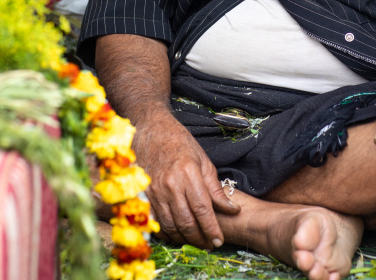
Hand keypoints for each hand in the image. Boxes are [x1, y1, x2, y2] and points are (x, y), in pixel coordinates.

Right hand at [133, 109, 239, 248]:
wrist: (151, 129)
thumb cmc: (180, 143)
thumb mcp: (203, 160)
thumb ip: (215, 188)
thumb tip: (232, 209)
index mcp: (188, 173)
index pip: (203, 209)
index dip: (212, 229)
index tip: (219, 240)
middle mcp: (170, 184)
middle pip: (186, 222)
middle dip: (200, 238)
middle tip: (209, 245)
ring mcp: (154, 190)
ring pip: (170, 225)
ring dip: (184, 238)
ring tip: (195, 241)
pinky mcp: (143, 194)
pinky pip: (155, 221)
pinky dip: (165, 232)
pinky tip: (175, 234)